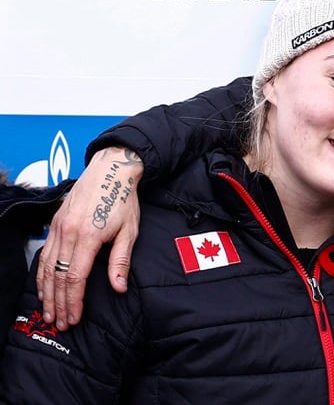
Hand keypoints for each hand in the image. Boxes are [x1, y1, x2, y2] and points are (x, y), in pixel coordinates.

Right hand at [37, 147, 142, 330]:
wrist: (111, 170)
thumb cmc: (123, 200)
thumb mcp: (130, 231)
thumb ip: (121, 261)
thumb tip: (118, 288)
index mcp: (87, 236)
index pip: (75, 278)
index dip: (73, 301)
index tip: (73, 318)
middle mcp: (68, 232)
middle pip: (58, 276)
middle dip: (58, 303)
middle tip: (58, 323)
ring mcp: (58, 227)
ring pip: (47, 267)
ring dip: (47, 292)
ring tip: (48, 311)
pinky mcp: (54, 223)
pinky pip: (44, 254)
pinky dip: (42, 274)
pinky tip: (44, 287)